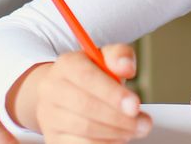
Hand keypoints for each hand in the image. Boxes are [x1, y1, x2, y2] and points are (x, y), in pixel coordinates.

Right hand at [9, 44, 151, 142]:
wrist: (62, 93)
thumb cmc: (90, 77)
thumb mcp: (106, 59)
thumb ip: (119, 56)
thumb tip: (126, 67)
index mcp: (67, 64)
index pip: (87, 77)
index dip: (112, 93)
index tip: (135, 105)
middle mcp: (52, 88)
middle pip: (85, 106)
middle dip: (119, 117)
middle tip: (141, 123)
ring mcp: (49, 115)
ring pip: (84, 129)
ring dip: (114, 132)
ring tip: (131, 129)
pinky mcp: (53, 137)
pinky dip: (104, 143)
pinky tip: (116, 137)